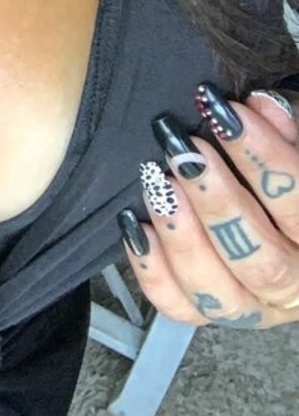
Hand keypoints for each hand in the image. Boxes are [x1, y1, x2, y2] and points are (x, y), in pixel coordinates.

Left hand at [117, 84, 298, 329]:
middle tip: (183, 151)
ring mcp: (251, 306)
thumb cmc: (284, 173)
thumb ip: (285, 128)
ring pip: (218, 292)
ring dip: (182, 236)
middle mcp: (292, 285)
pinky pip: (177, 305)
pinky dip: (151, 268)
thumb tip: (259, 103)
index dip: (262, 157)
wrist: (273, 217)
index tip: (222, 113)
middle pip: (259, 258)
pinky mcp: (208, 312)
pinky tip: (133, 224)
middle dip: (217, 202)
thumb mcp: (295, 146)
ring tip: (157, 184)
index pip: (298, 204)